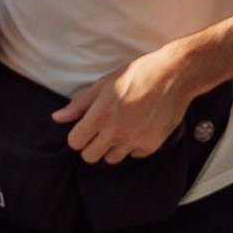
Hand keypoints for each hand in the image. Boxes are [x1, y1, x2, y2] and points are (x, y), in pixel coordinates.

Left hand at [55, 47, 192, 163]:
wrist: (174, 75)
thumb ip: (79, 104)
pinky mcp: (151, 145)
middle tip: (101, 130)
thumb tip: (57, 118)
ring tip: (122, 127)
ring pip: (111, 158)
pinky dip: (133, 145)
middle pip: (90, 157)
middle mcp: (116, 132)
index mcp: (100, 115)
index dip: (77, 135)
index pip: (75, 143)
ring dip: (112, 147)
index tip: (85, 128)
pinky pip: (133, 155)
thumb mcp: (104, 84)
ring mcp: (135, 141)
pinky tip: (139, 128)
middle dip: (92, 145)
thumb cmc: (137, 74)